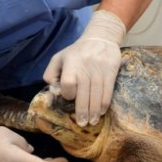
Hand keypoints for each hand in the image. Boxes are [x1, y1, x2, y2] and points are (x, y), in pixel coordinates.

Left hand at [43, 10, 125, 126]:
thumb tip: (53, 91)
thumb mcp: (58, 58)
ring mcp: (99, 69)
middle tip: (82, 123)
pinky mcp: (111, 71)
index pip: (68, 83)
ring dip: (94, 111)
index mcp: (70, 62)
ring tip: (92, 121)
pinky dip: (105, 103)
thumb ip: (50, 74)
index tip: (70, 99)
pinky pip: (108, 91)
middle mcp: (84, 66)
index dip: (69, 94)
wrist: (101, 37)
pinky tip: (101, 112)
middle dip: (83, 111)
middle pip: (83, 93)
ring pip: (97, 94)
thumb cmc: (76, 52)